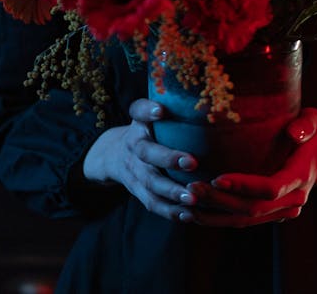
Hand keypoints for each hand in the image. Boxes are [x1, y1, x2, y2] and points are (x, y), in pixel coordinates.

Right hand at [82, 98, 197, 221]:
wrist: (113, 155)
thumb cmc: (145, 131)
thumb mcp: (148, 115)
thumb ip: (166, 108)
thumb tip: (203, 101)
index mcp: (138, 123)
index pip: (139, 111)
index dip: (148, 110)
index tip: (161, 111)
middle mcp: (134, 146)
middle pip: (147, 153)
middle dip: (169, 159)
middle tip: (192, 162)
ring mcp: (133, 171)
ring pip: (150, 183)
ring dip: (171, 193)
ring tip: (192, 199)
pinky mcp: (137, 190)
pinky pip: (152, 203)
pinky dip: (169, 211)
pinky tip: (188, 215)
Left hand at [187, 108, 316, 227]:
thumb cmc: (314, 131)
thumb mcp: (314, 121)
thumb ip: (306, 126)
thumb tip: (294, 133)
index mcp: (301, 177)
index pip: (269, 188)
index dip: (243, 185)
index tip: (216, 176)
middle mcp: (293, 201)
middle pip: (252, 209)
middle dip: (220, 201)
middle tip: (191, 188)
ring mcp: (282, 211)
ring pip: (245, 220)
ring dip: (215, 215)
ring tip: (186, 206)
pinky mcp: (271, 214)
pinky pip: (243, 221)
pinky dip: (220, 219)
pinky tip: (196, 214)